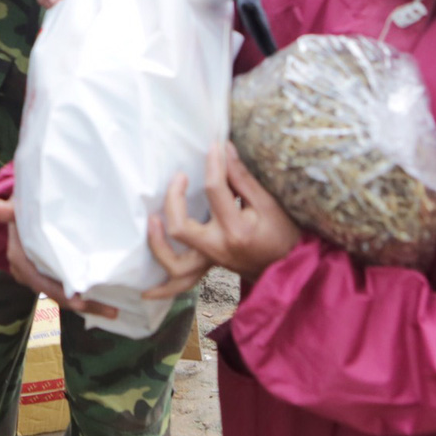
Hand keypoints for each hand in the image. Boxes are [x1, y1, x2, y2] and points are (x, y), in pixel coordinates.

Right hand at [0, 198, 116, 319]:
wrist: (23, 208)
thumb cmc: (23, 207)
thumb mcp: (17, 206)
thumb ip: (10, 209)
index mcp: (19, 258)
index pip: (37, 279)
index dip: (56, 292)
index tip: (78, 301)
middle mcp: (28, 272)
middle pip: (54, 293)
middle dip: (80, 304)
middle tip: (108, 310)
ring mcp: (41, 275)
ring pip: (62, 295)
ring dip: (86, 303)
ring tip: (112, 309)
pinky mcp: (52, 274)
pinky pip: (67, 289)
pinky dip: (85, 295)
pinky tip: (106, 300)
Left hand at [144, 141, 300, 297]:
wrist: (289, 268)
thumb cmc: (282, 234)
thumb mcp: (269, 204)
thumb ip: (243, 178)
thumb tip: (224, 150)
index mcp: (237, 230)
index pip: (215, 190)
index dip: (213, 163)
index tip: (214, 146)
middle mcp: (219, 249)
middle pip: (181, 228)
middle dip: (173, 200)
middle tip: (179, 177)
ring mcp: (211, 262)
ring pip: (175, 265)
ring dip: (157, 245)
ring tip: (151, 220)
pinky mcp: (207, 267)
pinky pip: (181, 284)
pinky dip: (163, 288)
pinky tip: (146, 289)